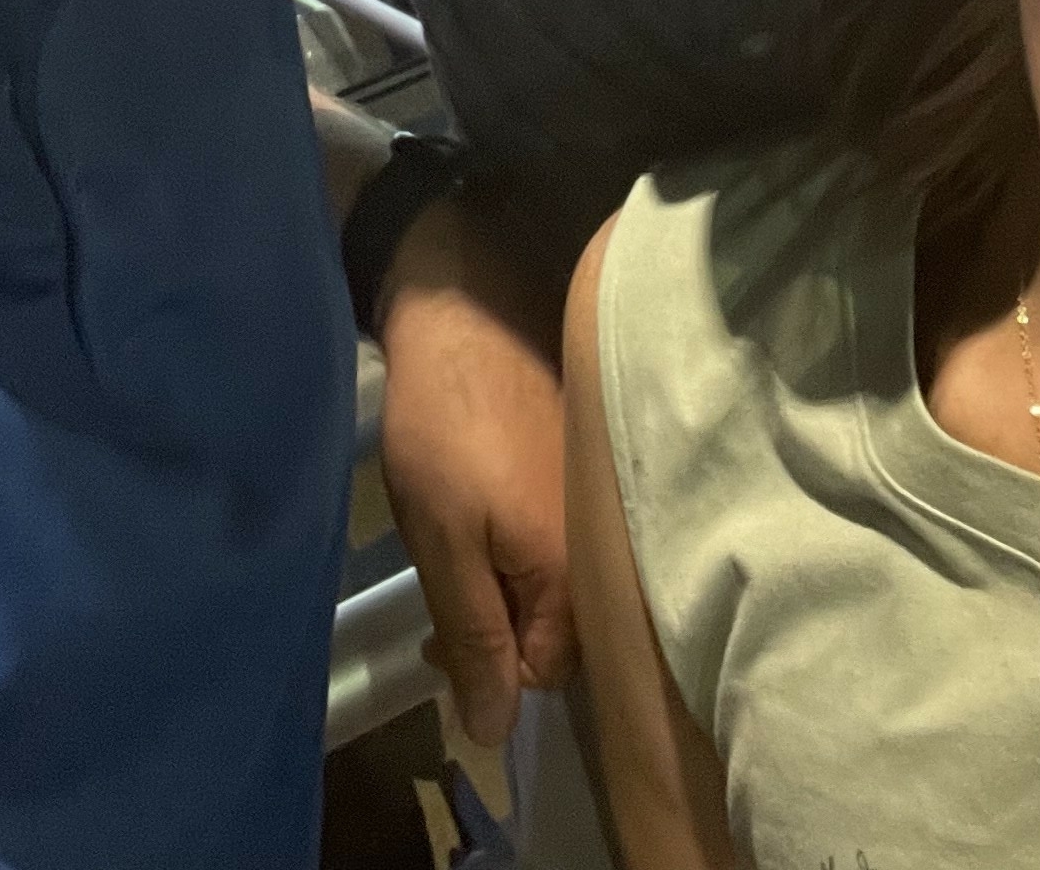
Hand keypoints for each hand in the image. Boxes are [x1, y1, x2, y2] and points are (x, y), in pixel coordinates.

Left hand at [376, 192, 577, 750]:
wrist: (462, 307)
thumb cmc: (445, 426)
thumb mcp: (444, 541)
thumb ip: (475, 636)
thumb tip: (493, 732)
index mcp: (573, 573)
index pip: (540, 675)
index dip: (485, 670)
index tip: (436, 636)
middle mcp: (603, 543)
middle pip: (555, 631)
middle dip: (499, 628)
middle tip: (442, 592)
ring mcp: (595, 499)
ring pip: (555, 582)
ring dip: (506, 584)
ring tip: (457, 548)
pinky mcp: (582, 463)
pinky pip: (559, 535)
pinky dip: (519, 542)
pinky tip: (484, 511)